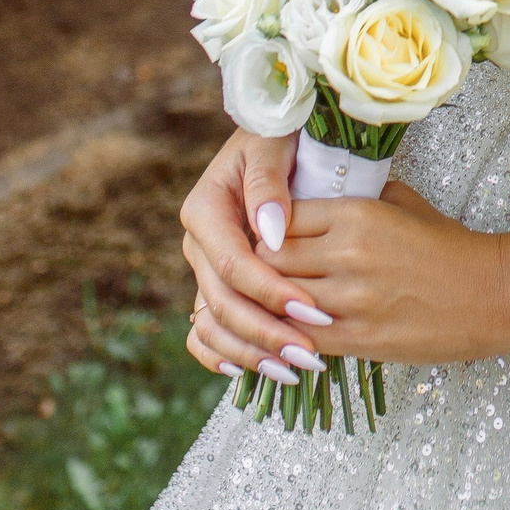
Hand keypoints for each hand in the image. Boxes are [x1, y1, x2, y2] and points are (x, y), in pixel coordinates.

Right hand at [182, 129, 327, 382]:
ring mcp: (205, 267)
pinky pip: (207, 330)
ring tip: (294, 373)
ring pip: (213, 323)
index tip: (310, 311)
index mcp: (205, 208)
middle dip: (265, 332)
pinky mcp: (216, 282)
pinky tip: (257, 373)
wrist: (280, 136)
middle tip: (309, 356)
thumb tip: (271, 233)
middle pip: (223, 301)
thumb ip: (269, 185)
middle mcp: (199, 242)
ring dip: (250, 353)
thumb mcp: (275, 144)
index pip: (233, 264)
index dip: (269, 291)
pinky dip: (225, 355)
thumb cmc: (282, 135)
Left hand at [260, 180, 509, 364]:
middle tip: (251, 268)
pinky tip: (282, 328)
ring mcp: (350, 300)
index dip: (265, 226)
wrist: (492, 293)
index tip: (262, 233)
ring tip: (260, 298)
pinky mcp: (357, 338)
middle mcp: (347, 254)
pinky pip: (299, 337)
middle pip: (270, 259)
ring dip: (266, 301)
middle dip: (257, 264)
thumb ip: (354, 198)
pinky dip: (286, 333)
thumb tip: (310, 195)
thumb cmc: (448, 244)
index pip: (281, 217)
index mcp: (357, 214)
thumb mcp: (402, 202)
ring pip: (278, 300)